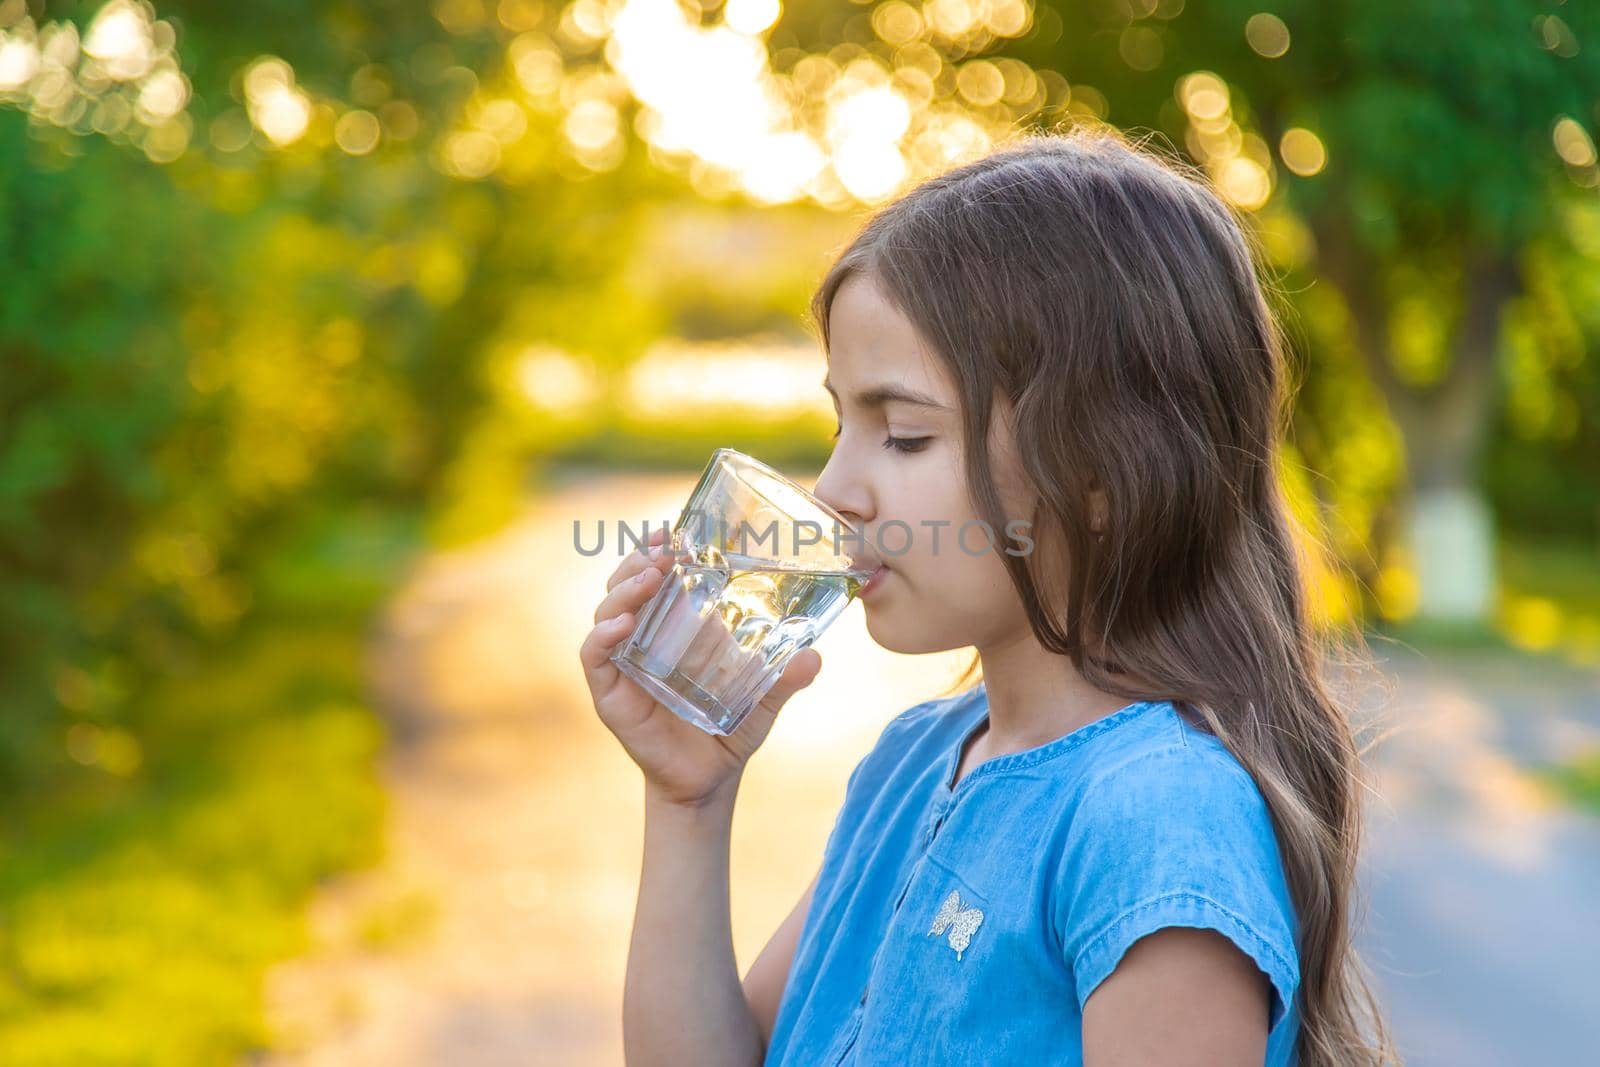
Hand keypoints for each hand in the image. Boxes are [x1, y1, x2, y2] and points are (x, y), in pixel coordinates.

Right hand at [579, 526, 823, 806]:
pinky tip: (620, 627)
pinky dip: (602, 638)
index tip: (672, 530)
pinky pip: (594, 657)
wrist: (709, 780)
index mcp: (675, 625)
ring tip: (649, 578)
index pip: (657, 575)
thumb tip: (815, 657)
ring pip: (608, 612)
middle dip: (639, 561)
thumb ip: (786, 677)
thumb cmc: (730, 728)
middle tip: (663, 550)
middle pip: (626, 584)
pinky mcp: (610, 692)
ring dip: (624, 590)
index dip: (658, 549)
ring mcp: (623, 663)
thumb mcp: (764, 698)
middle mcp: (644, 636)